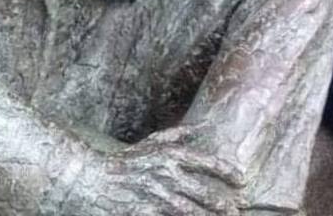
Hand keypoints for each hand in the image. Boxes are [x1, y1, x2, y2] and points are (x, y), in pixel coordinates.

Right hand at [60, 133, 243, 215]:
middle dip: (223, 202)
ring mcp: (154, 195)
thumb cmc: (124, 162)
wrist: (90, 178)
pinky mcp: (143, 213)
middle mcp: (165, 173)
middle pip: (203, 191)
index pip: (205, 161)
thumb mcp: (151, 143)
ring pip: (190, 210)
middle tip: (239, 208)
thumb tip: (202, 126)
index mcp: (169, 155)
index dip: (226, 171)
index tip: (242, 180)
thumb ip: (177, 135)